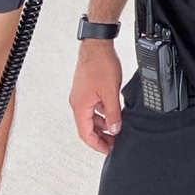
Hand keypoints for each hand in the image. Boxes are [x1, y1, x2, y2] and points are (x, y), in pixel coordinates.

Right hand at [69, 40, 122, 154]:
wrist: (97, 45)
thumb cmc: (100, 64)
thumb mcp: (110, 93)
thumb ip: (113, 114)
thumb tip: (114, 130)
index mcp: (80, 106)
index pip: (86, 134)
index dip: (97, 145)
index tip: (108, 150)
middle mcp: (77, 102)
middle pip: (87, 127)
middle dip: (101, 136)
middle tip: (114, 142)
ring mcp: (81, 95)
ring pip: (91, 117)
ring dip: (103, 124)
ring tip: (116, 128)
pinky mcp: (86, 88)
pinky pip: (93, 107)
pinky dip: (102, 113)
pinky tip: (113, 112)